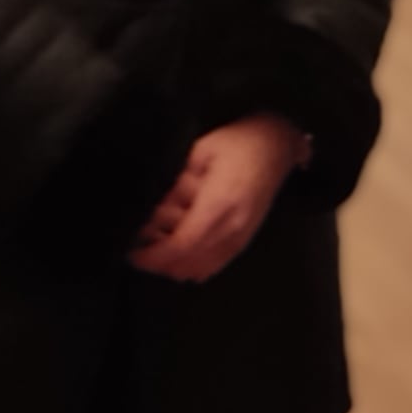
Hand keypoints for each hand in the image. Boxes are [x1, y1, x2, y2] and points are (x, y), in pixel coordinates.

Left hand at [129, 115, 306, 284]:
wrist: (278, 146)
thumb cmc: (240, 143)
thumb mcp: (200, 152)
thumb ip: (177, 183)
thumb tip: (154, 210)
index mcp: (218, 203)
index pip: (180, 245)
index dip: (154, 256)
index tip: (133, 254)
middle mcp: (231, 227)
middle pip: (187, 263)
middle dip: (159, 262)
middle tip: (140, 246)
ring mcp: (241, 236)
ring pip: (200, 269)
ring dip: (175, 264)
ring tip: (158, 244)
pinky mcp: (245, 239)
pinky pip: (214, 265)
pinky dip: (192, 264)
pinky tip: (180, 249)